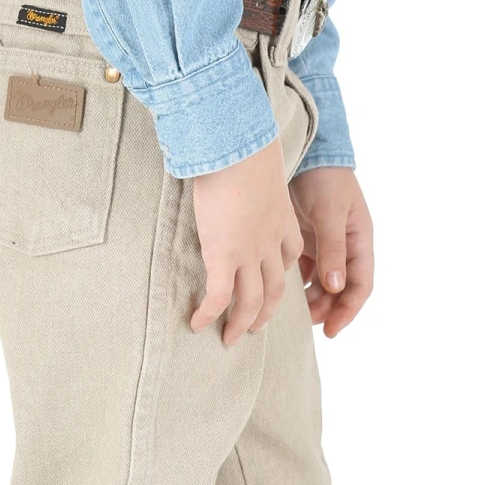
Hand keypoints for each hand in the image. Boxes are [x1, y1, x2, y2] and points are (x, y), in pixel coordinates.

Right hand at [191, 138, 302, 344]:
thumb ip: (248, 180)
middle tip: (252, 329)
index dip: (278, 275)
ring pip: (250, 301)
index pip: (286, 258)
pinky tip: (197, 324)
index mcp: (282, 222)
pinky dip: (209, 314)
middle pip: (274, 290)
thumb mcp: (256, 168)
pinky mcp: (224, 255)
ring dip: (240, 324)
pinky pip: (218, 296)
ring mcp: (248, 253)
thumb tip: (227, 168)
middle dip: (264, 314)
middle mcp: (269, 243)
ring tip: (229, 339)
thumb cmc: (241, 147)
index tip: (268, 284)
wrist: (237, 145)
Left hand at [289, 167, 374, 336]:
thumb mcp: (330, 213)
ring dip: (309, 299)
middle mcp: (346, 248)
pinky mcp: (307, 242)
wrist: (306, 152)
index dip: (348, 310)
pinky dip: (296, 283)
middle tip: (304, 324)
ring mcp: (326, 245)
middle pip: (340, 290)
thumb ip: (332, 249)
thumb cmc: (325, 179)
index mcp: (360, 242)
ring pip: (321, 284)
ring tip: (291, 312)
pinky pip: (304, 271)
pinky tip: (281, 291)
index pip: (360, 286)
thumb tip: (336, 286)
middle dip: (326, 309)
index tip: (331, 330)